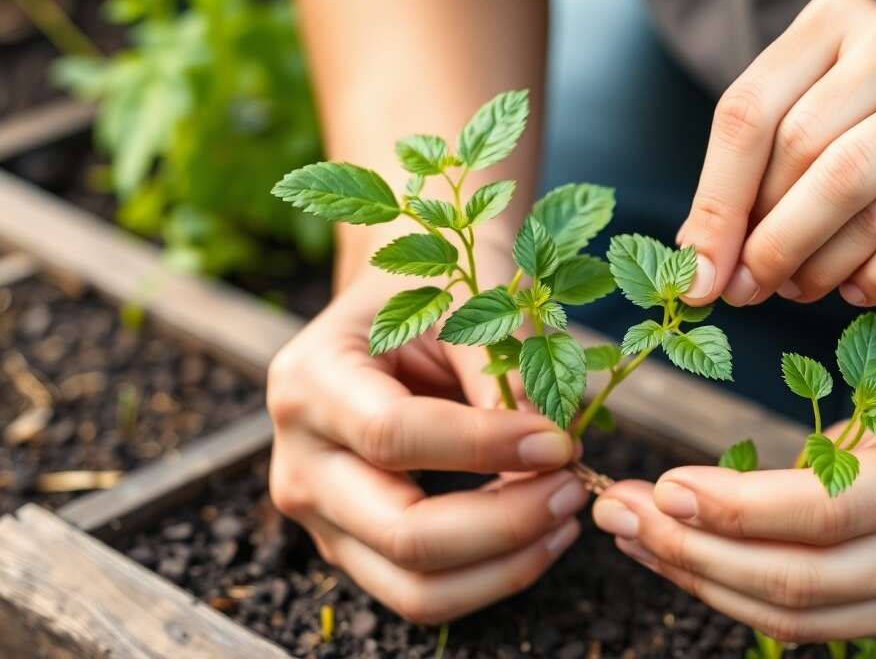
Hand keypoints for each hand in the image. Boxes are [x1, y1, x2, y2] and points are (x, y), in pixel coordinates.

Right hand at [266, 270, 587, 623]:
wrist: (399, 296)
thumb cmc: (437, 286)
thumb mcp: (470, 300)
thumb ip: (506, 371)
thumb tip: (554, 454)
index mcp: (311, 380)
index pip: (395, 436)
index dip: (487, 448)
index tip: (561, 442)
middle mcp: (298, 459)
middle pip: (402, 533)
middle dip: (505, 523)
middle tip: (573, 487)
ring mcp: (320, 515)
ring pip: (414, 587)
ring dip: (507, 565)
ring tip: (567, 515)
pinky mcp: (352, 547)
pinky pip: (423, 593)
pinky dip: (493, 576)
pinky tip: (543, 534)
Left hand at [590, 414, 875, 642]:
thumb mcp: (859, 420)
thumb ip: (791, 464)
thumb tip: (670, 498)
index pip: (822, 509)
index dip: (735, 507)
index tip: (662, 488)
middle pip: (796, 574)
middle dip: (694, 546)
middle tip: (622, 513)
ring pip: (787, 612)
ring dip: (696, 574)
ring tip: (633, 536)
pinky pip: (795, 625)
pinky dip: (726, 593)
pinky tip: (676, 560)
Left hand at [678, 0, 875, 306]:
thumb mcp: (827, 122)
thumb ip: (761, 175)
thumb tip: (698, 261)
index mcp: (837, 20)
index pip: (748, 111)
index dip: (714, 201)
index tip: (696, 271)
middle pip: (800, 153)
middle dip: (764, 238)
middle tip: (748, 289)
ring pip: (854, 193)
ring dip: (814, 263)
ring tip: (798, 290)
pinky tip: (859, 291)